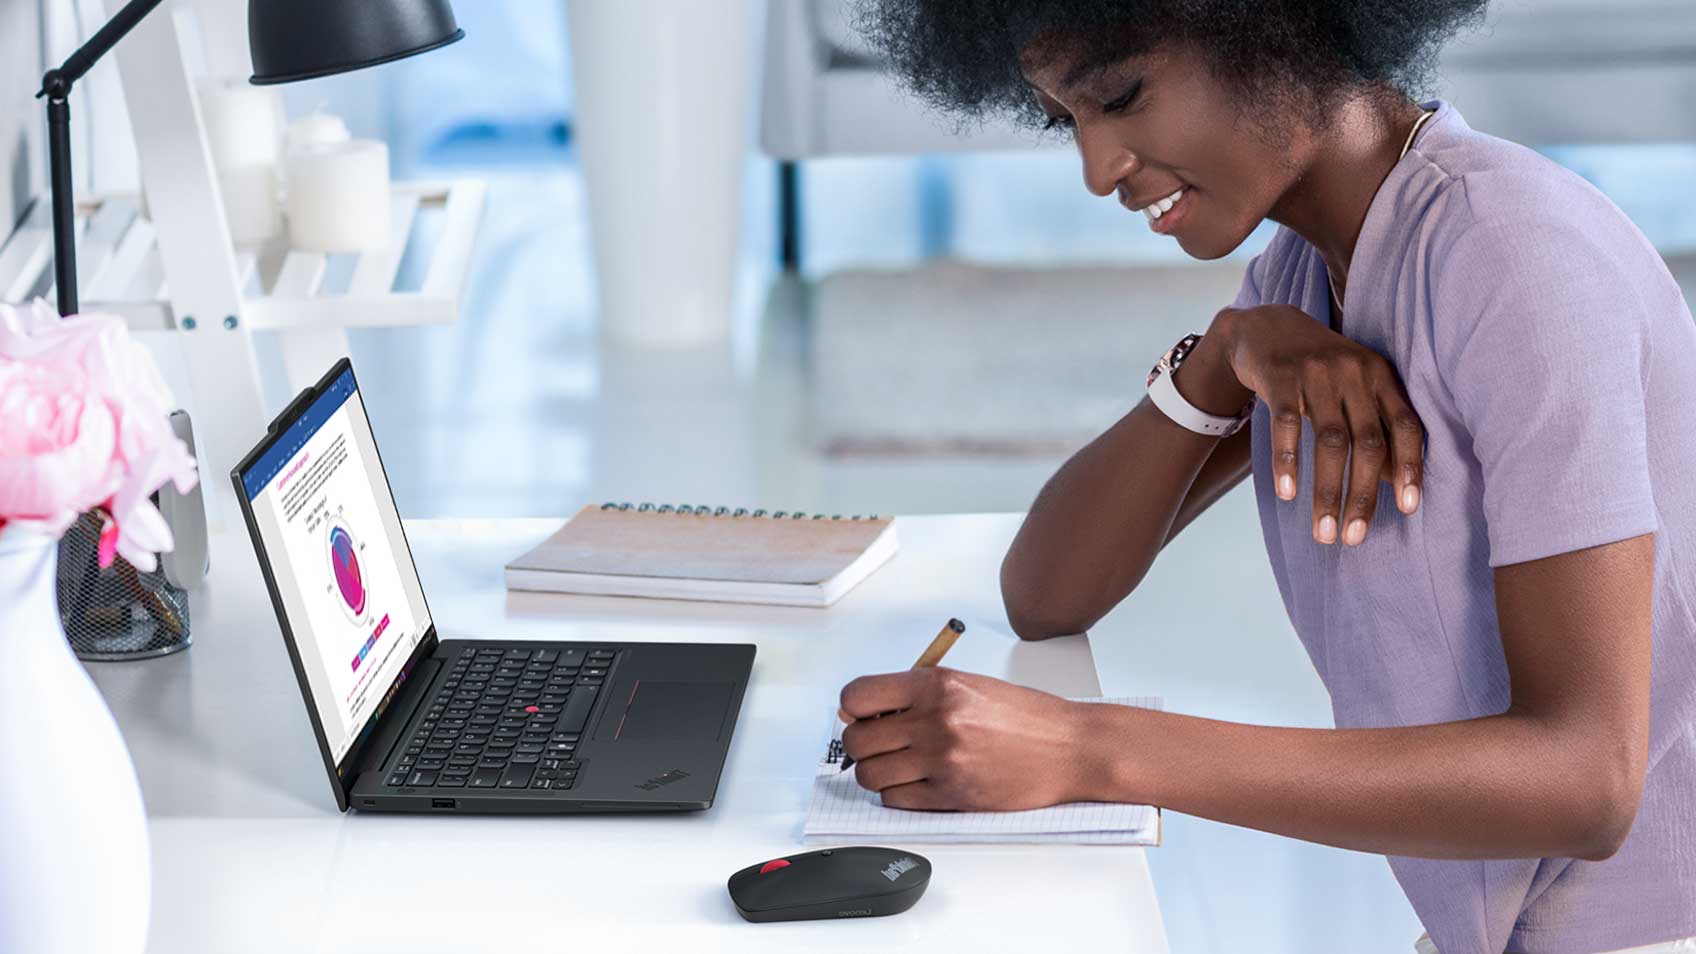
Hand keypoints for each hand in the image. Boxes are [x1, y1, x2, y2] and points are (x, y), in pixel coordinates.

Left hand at [836, 667, 1093, 810]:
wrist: (1071, 747)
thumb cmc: (1026, 716)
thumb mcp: (968, 685)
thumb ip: (916, 694)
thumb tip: (861, 711)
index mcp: (936, 685)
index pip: (857, 696)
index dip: (852, 709)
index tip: (860, 716)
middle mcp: (935, 720)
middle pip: (856, 741)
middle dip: (861, 745)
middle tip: (879, 744)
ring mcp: (942, 760)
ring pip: (870, 775)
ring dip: (877, 773)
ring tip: (899, 766)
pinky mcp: (951, 795)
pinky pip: (895, 800)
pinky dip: (898, 794)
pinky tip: (917, 783)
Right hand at [1213, 304, 1425, 545]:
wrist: (1265, 326)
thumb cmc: (1317, 370)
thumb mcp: (1354, 388)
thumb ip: (1375, 427)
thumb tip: (1396, 482)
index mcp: (1380, 376)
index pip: (1406, 425)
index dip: (1410, 467)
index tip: (1408, 509)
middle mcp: (1354, 372)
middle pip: (1367, 442)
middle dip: (1363, 495)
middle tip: (1353, 538)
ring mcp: (1316, 373)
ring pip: (1330, 441)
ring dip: (1328, 491)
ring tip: (1323, 532)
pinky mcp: (1280, 376)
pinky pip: (1285, 426)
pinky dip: (1288, 462)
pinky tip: (1287, 494)